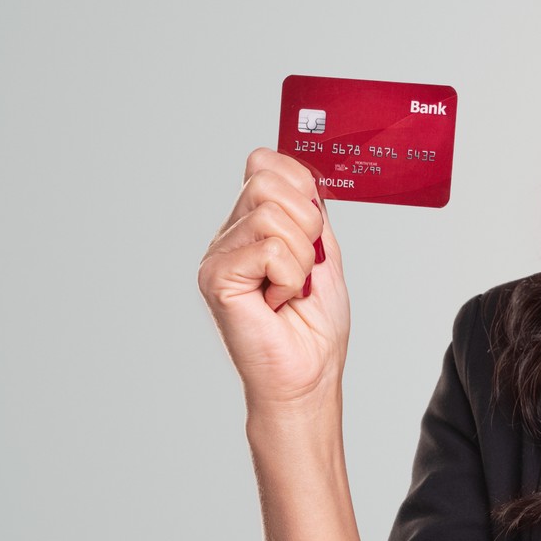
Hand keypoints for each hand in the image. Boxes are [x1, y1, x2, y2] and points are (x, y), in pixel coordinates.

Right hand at [198, 147, 350, 410]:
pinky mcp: (216, 278)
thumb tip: (299, 174)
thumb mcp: (324, 254)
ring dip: (301, 257)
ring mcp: (218, 256)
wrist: (308, 375)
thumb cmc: (313, 327)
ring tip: (291, 289)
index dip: (302, 188)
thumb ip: (311, 212)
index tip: (314, 232)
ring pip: (270, 213)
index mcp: (251, 226)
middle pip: (268, 181)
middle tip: (305, 268)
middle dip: (307, 224)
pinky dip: (290, 277)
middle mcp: (229, 236)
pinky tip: (278, 302)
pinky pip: (270, 250)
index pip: (267, 164)